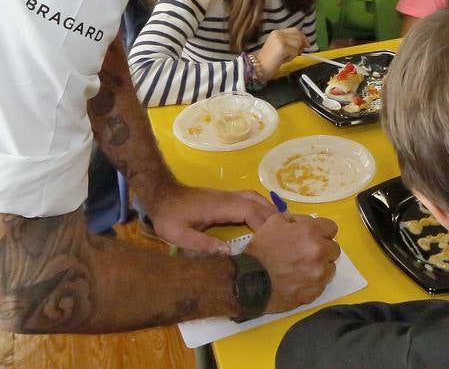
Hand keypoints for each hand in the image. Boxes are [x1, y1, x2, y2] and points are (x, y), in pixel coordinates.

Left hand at [147, 183, 275, 254]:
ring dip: (270, 211)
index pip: (251, 213)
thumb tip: (229, 254)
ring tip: (281, 227)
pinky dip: (262, 208)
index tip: (277, 241)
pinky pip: (251, 200)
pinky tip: (265, 219)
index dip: (266, 225)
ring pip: (257, 199)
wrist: (160, 195)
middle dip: (275, 218)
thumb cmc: (169, 216)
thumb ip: (202, 245)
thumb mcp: (180, 235)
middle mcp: (229, 198)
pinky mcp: (226, 198)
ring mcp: (228, 196)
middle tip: (288, 235)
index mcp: (221, 206)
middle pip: (259, 204)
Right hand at [245, 213, 341, 312]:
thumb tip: (304, 223)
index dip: (322, 232)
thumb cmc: (260, 250)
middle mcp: (319, 251)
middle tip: (306, 254)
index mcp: (311, 232)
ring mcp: (318, 273)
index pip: (332, 228)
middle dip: (323, 250)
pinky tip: (299, 281)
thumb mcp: (273, 223)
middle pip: (334, 248)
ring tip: (303, 269)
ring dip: (320, 267)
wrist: (248, 281)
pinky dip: (314, 283)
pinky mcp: (314, 292)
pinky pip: (322, 285)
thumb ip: (294, 220)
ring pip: (330, 267)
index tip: (313, 237)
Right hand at [256, 27, 308, 78]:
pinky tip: (283, 60)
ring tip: (285, 57)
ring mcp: (280, 40)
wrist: (258, 67)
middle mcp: (278, 33)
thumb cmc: (269, 60)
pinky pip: (295, 51)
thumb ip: (290, 43)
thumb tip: (304, 44)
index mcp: (277, 32)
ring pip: (298, 44)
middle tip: (296, 53)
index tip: (306, 44)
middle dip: (300, 45)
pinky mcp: (282, 47)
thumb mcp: (280, 47)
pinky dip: (291, 57)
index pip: (295, 30)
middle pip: (298, 36)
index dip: (302, 37)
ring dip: (295, 52)